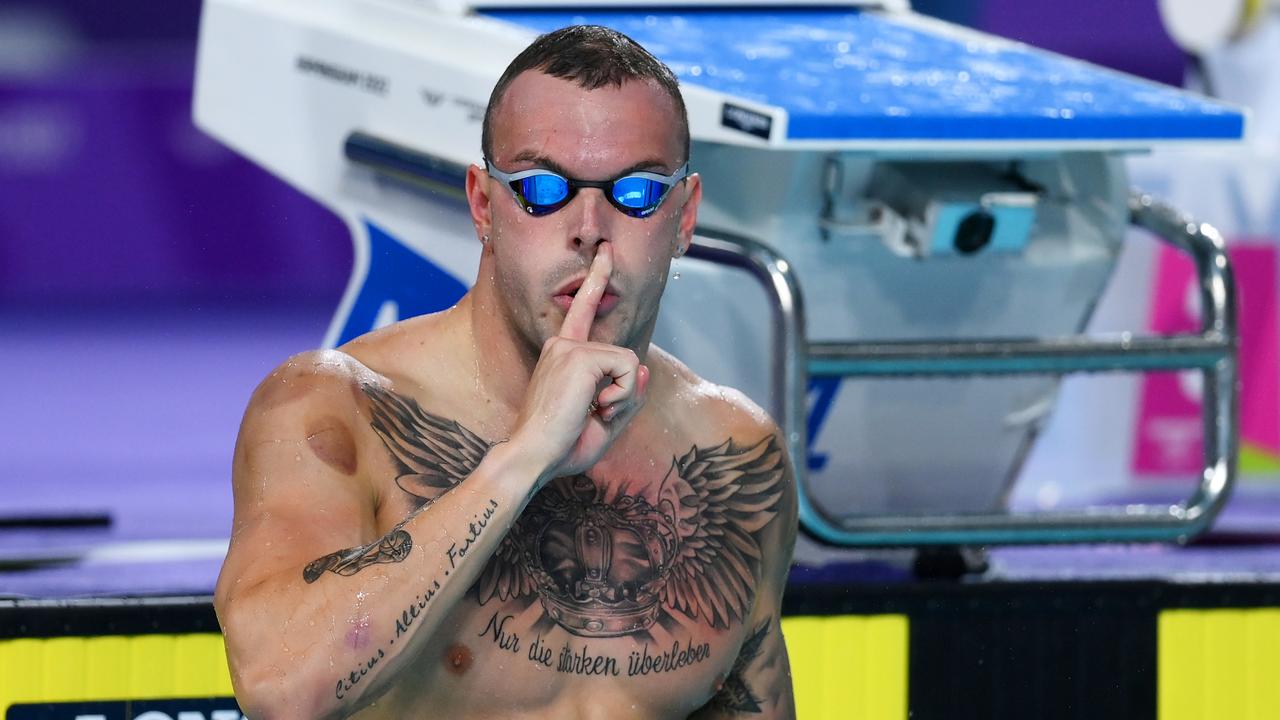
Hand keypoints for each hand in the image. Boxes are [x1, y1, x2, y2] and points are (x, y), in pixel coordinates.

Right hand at [509, 242, 650, 480]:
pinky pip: (629, 367)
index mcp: (562, 355)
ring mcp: (569, 348)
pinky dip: (624, 394)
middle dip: (625, 394)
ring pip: (630, 362)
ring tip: (596, 413)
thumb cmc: (560, 447)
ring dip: (624, 396)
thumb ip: (627, 396)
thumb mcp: (603, 424)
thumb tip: (645, 369)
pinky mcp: (580, 356)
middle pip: (625, 356)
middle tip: (599, 416)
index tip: (605, 252)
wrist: (533, 457)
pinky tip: (598, 408)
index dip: (597, 279)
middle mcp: (562, 344)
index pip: (582, 310)